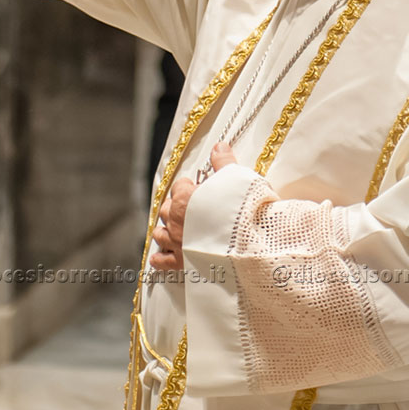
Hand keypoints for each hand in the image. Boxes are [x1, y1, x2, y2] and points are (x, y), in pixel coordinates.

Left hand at [151, 143, 235, 270]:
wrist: (251, 242)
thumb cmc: (242, 208)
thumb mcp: (235, 178)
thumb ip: (224, 162)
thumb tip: (219, 147)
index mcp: (185, 198)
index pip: (179, 186)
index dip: (188, 186)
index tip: (197, 187)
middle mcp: (176, 220)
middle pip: (166, 209)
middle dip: (174, 206)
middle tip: (186, 206)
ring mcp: (177, 242)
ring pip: (160, 233)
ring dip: (165, 229)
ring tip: (172, 227)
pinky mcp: (182, 262)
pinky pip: (163, 261)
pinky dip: (160, 258)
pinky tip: (158, 258)